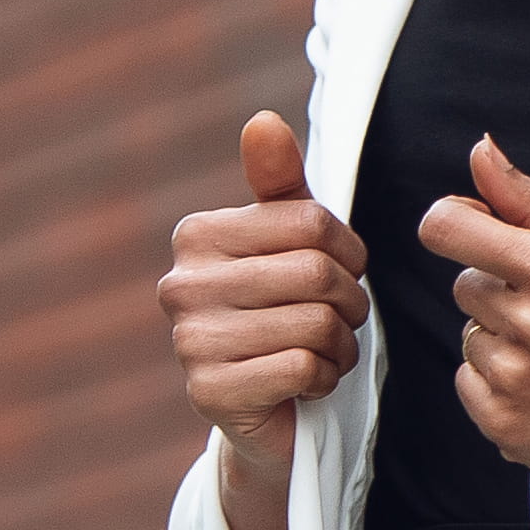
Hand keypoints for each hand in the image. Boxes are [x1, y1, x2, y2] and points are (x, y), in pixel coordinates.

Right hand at [164, 108, 367, 461]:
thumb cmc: (282, 310)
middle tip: (336, 321)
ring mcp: (188, 342)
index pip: (312, 222)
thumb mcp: (287, 240)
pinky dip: (323, 379)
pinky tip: (304, 383)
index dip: (348, 253)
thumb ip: (278, 181)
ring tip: (319, 351)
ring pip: (316, 324)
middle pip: (316, 274)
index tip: (337, 274)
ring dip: (339, 345)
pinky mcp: (209, 393)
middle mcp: (180, 285)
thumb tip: (262, 120)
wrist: (264, 409)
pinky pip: (304, 368)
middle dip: (349, 303)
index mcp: (197, 235)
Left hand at [422, 139, 529, 500]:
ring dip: (502, 339)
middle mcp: (528, 323)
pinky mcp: (502, 422)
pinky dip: (498, 382)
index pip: (447, 227)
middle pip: (464, 284)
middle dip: (501, 290)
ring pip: (468, 335)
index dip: (455, 223)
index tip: (479, 233)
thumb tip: (480, 152)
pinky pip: (467, 382)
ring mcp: (513, 377)